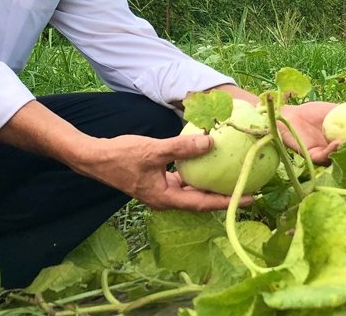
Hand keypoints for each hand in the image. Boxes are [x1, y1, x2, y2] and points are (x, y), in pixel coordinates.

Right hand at [74, 134, 252, 211]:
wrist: (94, 158)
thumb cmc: (121, 156)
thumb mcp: (154, 150)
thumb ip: (182, 147)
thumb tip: (210, 142)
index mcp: (167, 198)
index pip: (205, 203)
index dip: (229, 201)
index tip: (251, 197)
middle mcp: (166, 199)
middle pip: (202, 200)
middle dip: (225, 195)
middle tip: (248, 186)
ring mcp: (161, 190)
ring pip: (192, 190)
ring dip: (211, 184)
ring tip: (232, 175)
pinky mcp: (157, 180)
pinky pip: (182, 179)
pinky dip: (195, 172)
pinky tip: (205, 159)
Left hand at [279, 101, 340, 163]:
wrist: (292, 114)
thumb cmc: (313, 112)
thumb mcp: (335, 111)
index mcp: (342, 142)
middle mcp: (335, 152)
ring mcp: (325, 155)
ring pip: (338, 158)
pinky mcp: (313, 157)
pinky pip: (324, 156)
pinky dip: (331, 150)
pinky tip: (338, 142)